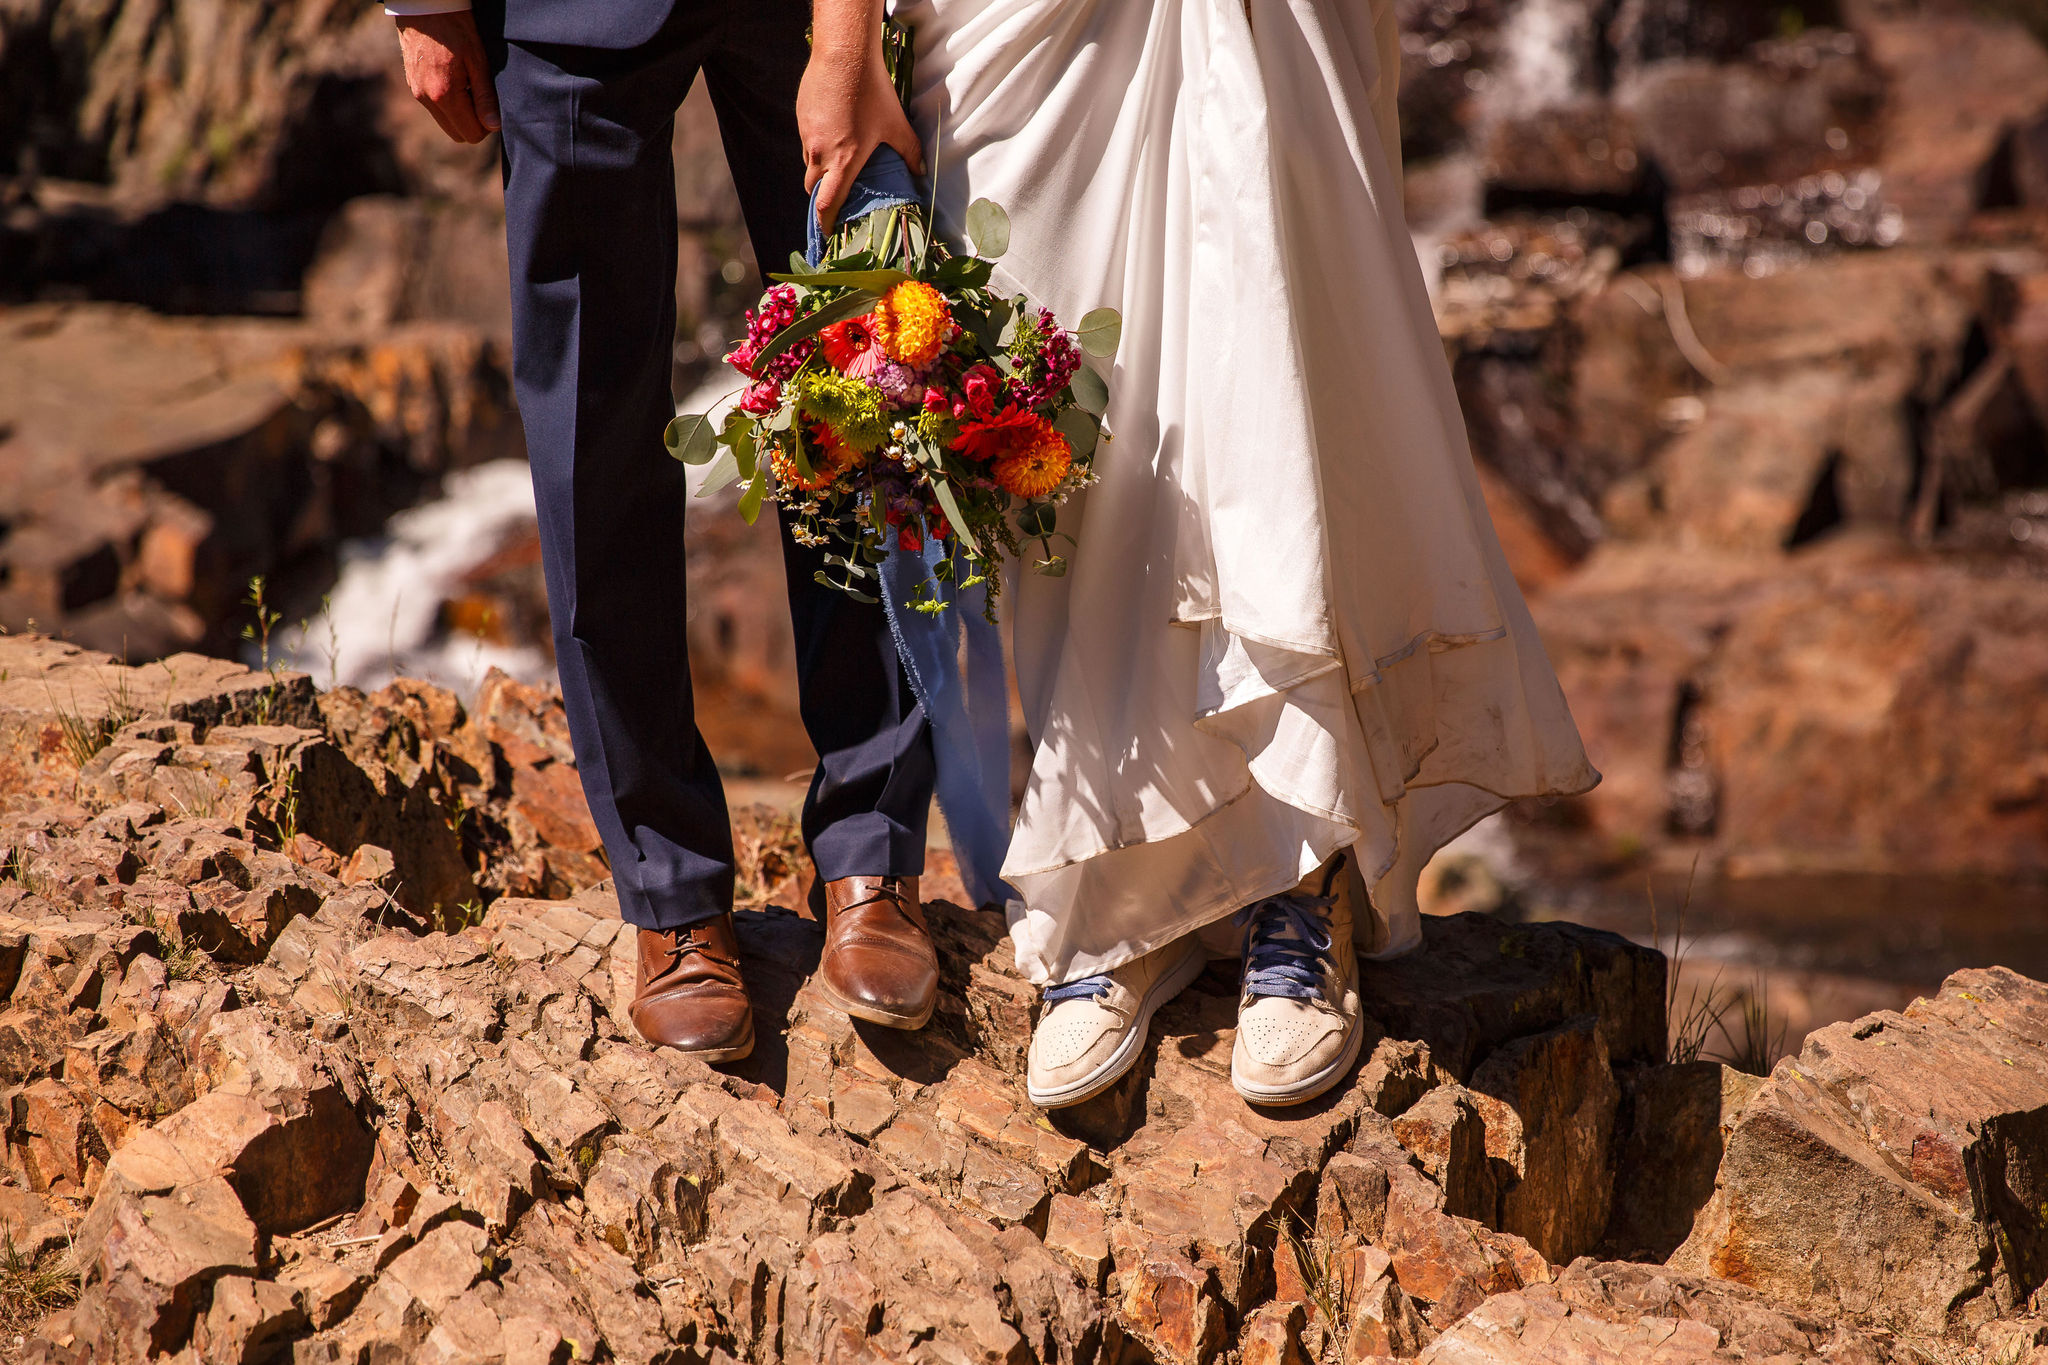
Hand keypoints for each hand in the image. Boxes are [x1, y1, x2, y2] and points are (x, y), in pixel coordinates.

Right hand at [395, 11, 500, 143]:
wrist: (424, 6)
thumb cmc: (455, 28)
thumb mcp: (477, 60)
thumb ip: (485, 96)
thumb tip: (493, 125)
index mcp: (444, 95)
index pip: (470, 134)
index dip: (486, 126)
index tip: (492, 107)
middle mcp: (426, 98)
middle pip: (457, 134)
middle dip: (474, 124)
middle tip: (483, 98)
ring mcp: (417, 93)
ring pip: (446, 122)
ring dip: (461, 113)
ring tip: (469, 86)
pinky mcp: (413, 85)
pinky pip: (435, 108)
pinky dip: (449, 103)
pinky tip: (456, 81)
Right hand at [799, 3, 925, 235]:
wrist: (844, 55)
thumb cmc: (873, 92)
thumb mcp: (896, 125)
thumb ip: (909, 152)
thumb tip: (921, 172)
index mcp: (843, 161)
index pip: (827, 204)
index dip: (826, 223)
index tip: (829, 234)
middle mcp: (820, 153)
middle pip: (813, 188)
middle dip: (822, 198)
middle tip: (835, 200)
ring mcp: (807, 135)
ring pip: (809, 163)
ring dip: (819, 171)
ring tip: (837, 165)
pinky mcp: (801, 117)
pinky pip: (806, 141)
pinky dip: (816, 146)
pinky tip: (832, 134)